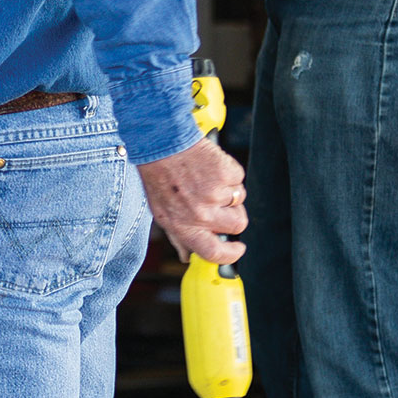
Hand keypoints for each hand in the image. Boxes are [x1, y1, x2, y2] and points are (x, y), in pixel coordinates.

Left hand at [136, 137, 246, 264]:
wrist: (159, 142)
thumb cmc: (158, 175)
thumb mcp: (160, 211)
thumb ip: (177, 235)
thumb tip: (187, 256)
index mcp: (182, 226)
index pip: (213, 253)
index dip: (230, 254)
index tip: (237, 249)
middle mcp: (200, 213)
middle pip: (237, 225)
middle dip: (234, 215)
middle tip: (221, 202)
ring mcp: (215, 194)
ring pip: (239, 200)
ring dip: (229, 191)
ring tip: (206, 179)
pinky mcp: (226, 174)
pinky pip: (238, 179)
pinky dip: (228, 173)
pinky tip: (209, 166)